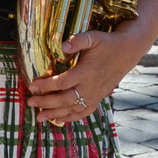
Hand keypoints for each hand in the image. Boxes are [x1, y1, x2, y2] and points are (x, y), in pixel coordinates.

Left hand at [25, 25, 146, 123]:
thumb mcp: (93, 37)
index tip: (32, 86)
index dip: (46, 86)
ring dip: (55, 114)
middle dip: (46, 103)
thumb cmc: (106, 43)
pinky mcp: (98, 98)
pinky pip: (84, 112)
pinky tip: (59, 120)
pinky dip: (71, 118)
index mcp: (86, 72)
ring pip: (73, 109)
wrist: (127, 53)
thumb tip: (63, 46)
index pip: (62, 82)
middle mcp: (90, 87)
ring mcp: (95, 95)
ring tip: (39, 117)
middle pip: (65, 99)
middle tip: (30, 102)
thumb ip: (78, 40)